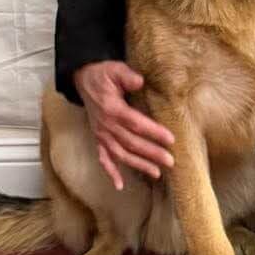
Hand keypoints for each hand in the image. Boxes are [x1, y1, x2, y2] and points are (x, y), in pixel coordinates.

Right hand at [71, 60, 174, 187]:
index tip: (170, 139)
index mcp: (112, 109)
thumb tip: (140, 81)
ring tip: (157, 173)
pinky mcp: (98, 138)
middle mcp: (106, 125)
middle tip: (170, 161)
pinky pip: (103, 158)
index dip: (153, 132)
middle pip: (131, 143)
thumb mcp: (115, 69)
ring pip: (121, 154)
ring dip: (138, 164)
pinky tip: (120, 185)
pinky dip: (110, 172)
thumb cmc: (104, 74)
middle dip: (151, 153)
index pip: (136, 123)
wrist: (84, 78)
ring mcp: (101, 134)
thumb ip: (127, 76)